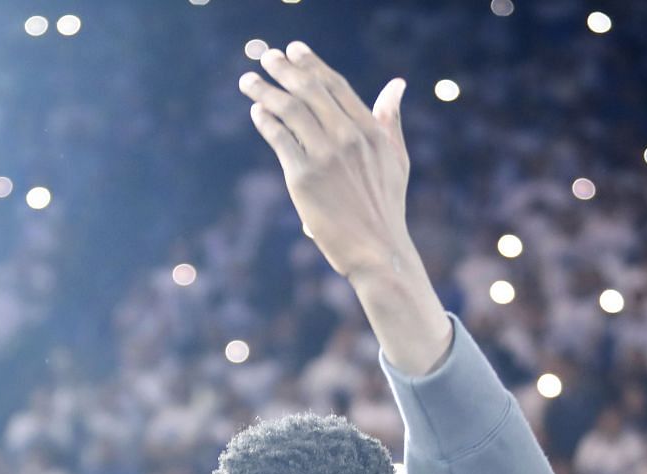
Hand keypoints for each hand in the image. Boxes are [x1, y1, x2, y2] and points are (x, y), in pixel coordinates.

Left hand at [240, 42, 410, 282]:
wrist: (377, 251)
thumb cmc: (386, 207)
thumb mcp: (396, 159)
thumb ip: (390, 120)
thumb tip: (396, 85)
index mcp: (370, 130)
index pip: (336, 86)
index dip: (312, 64)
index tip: (295, 50)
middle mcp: (348, 137)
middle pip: (310, 91)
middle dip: (284, 69)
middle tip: (266, 56)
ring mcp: (325, 156)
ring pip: (290, 110)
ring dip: (266, 91)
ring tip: (249, 81)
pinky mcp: (303, 178)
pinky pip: (279, 139)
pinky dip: (266, 122)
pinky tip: (257, 113)